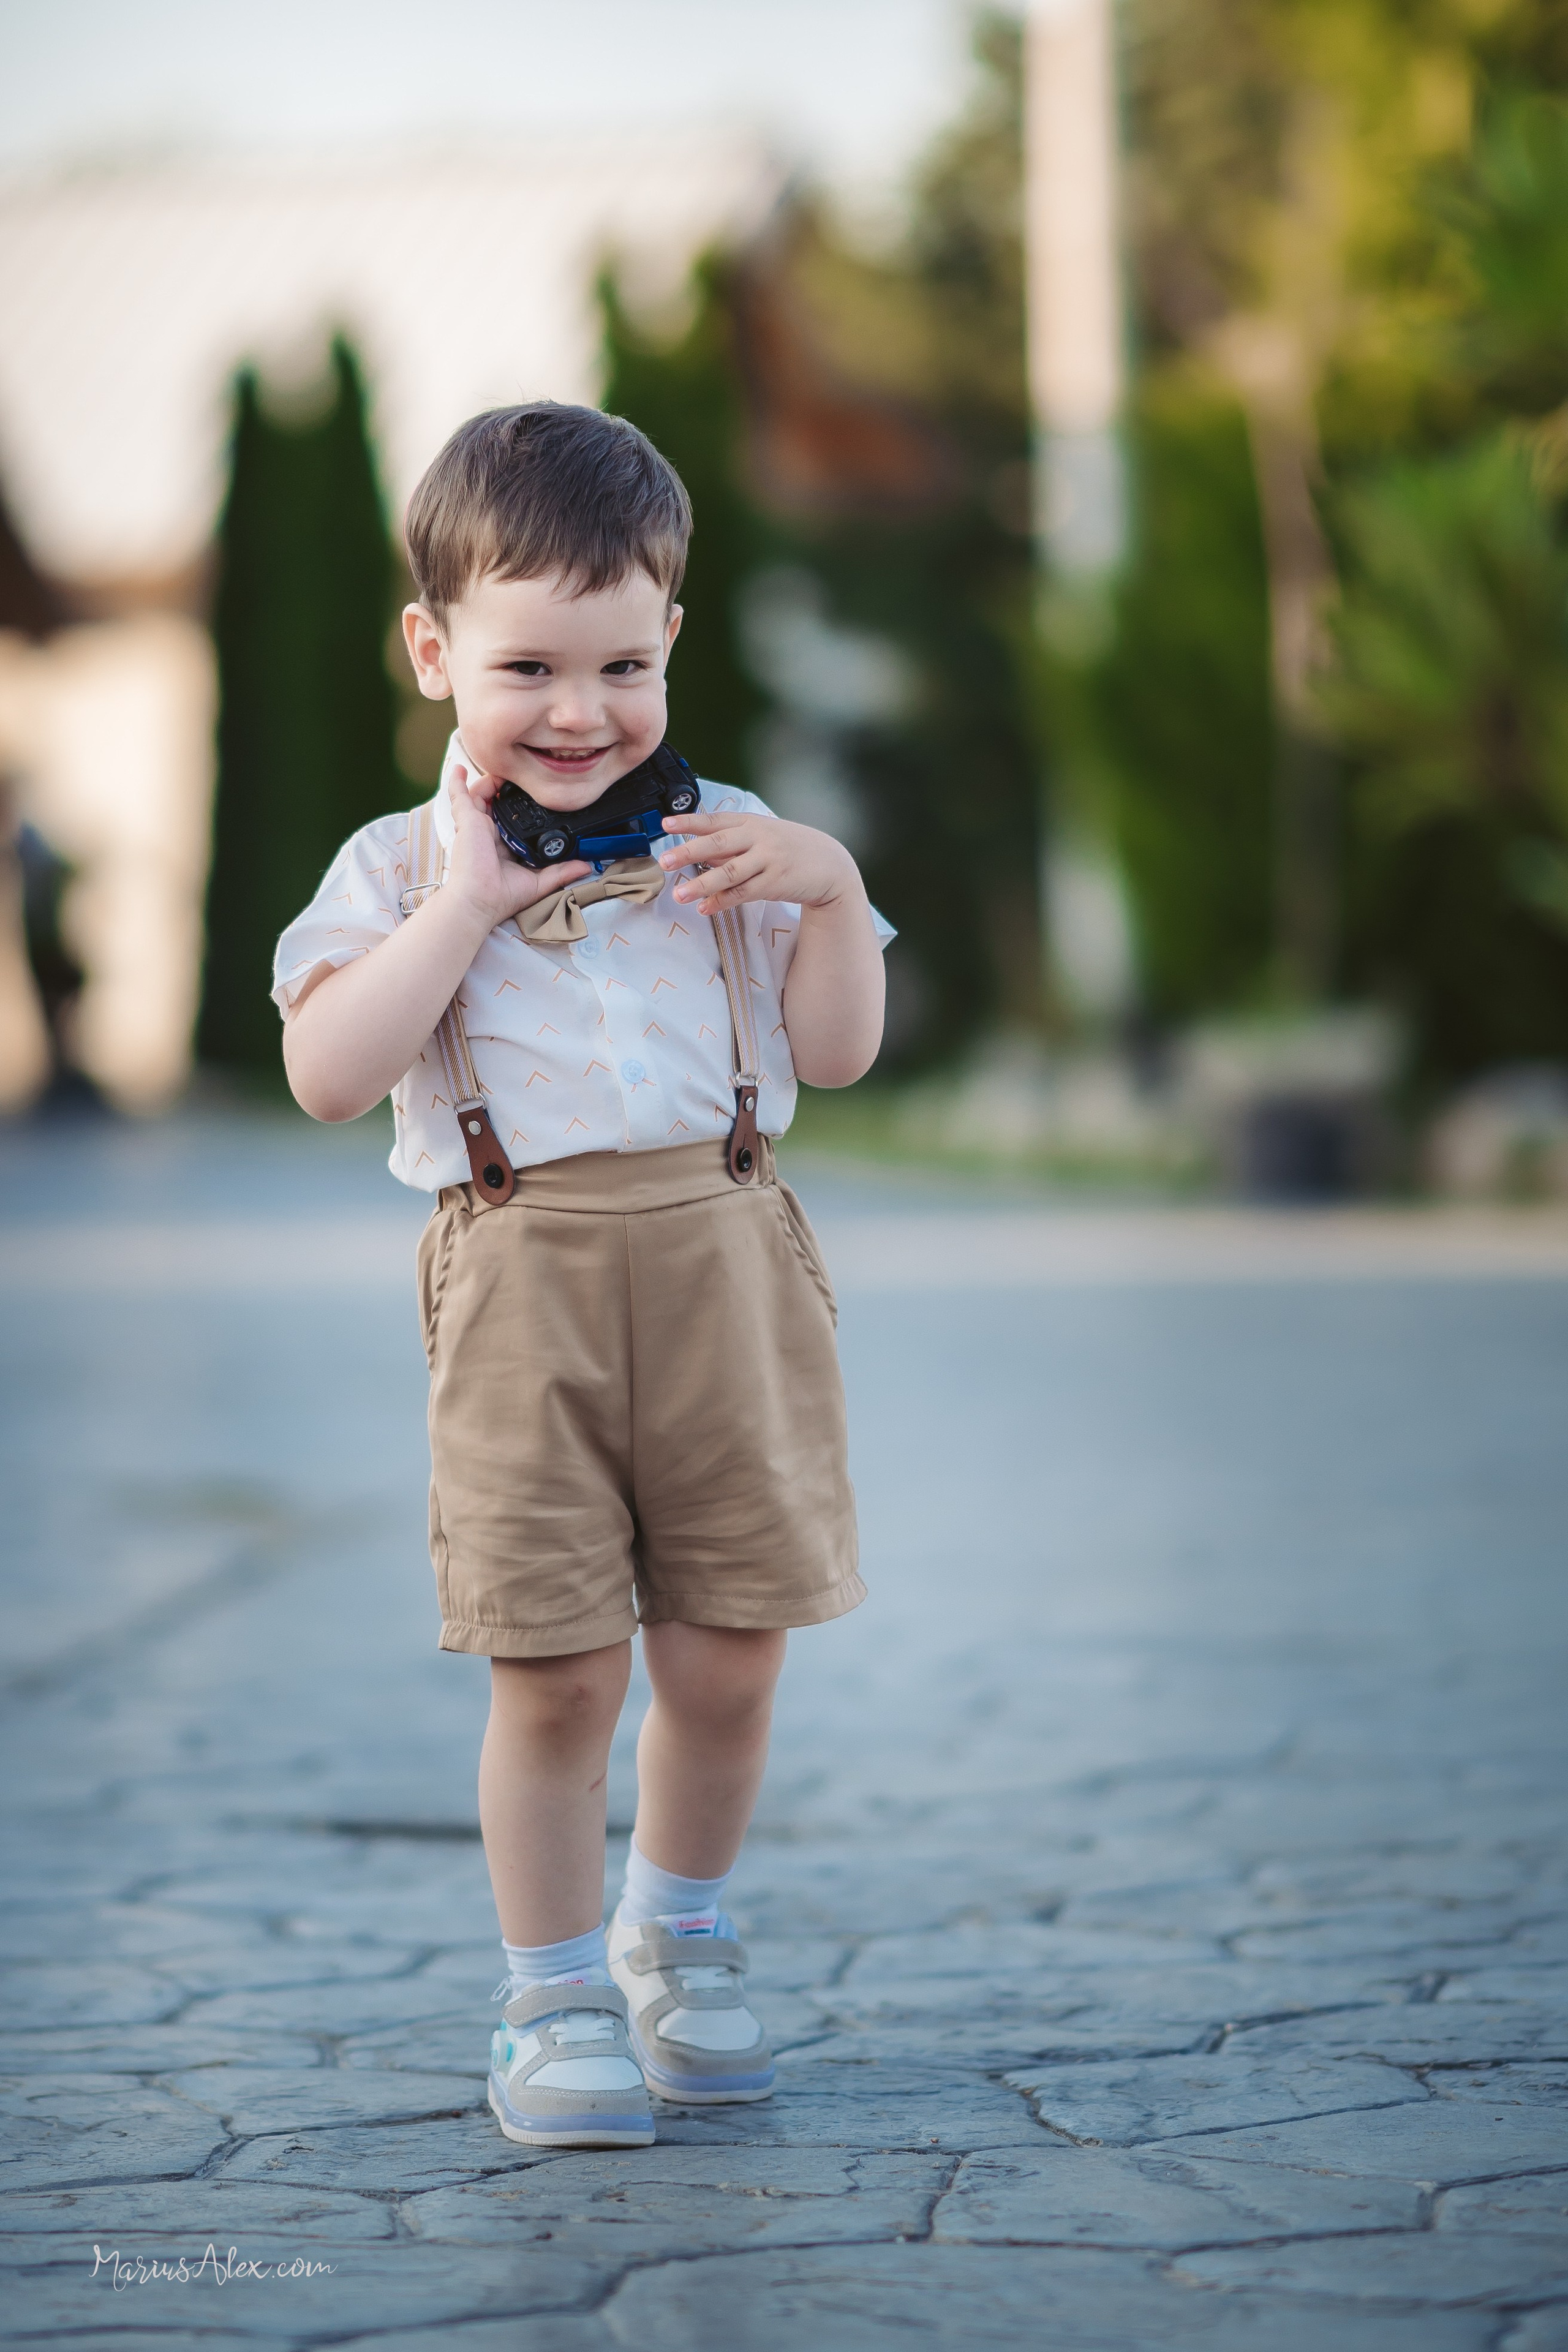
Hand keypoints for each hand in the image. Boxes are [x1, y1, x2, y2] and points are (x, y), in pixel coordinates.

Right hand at [444, 764, 590, 931]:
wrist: (479, 900)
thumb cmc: (501, 896)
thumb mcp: (539, 881)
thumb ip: (562, 871)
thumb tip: (587, 866)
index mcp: (503, 844)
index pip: (511, 819)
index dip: (521, 807)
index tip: (535, 795)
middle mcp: (488, 833)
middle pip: (497, 803)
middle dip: (507, 789)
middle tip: (522, 779)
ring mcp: (475, 825)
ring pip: (481, 794)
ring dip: (491, 781)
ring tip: (503, 770)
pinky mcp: (466, 820)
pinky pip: (458, 795)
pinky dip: (457, 781)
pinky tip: (460, 768)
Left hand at [659, 807, 861, 917]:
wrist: (829, 864)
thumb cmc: (789, 848)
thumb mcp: (762, 835)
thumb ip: (731, 843)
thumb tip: (697, 850)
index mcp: (751, 822)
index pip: (714, 820)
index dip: (688, 822)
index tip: (664, 825)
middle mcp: (757, 838)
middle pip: (718, 844)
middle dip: (689, 852)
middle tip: (665, 861)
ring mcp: (767, 860)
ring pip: (729, 872)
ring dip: (702, 884)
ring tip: (680, 895)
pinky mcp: (775, 883)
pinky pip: (743, 894)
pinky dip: (723, 901)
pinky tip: (705, 908)